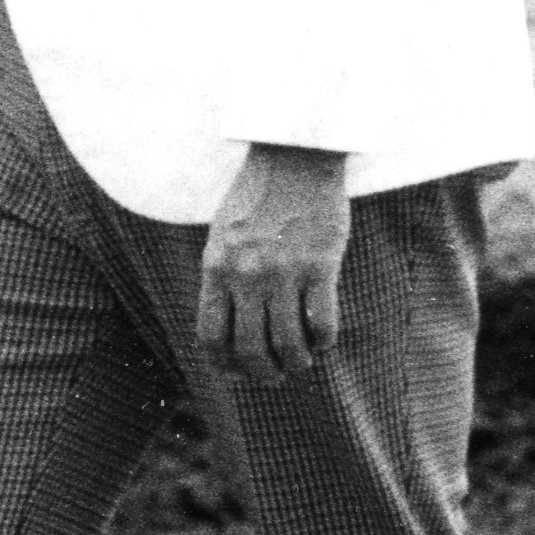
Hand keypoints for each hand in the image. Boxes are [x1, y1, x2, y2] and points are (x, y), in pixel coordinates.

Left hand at [202, 143, 350, 384]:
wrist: (294, 157)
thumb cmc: (256, 196)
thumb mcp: (221, 235)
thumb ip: (222, 277)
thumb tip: (226, 326)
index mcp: (217, 268)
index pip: (212, 336)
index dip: (223, 364)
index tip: (235, 373)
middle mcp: (247, 275)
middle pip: (250, 349)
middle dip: (261, 373)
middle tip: (273, 377)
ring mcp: (284, 272)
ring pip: (288, 343)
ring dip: (295, 363)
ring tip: (300, 364)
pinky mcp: (321, 265)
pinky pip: (322, 322)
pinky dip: (322, 342)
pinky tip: (322, 342)